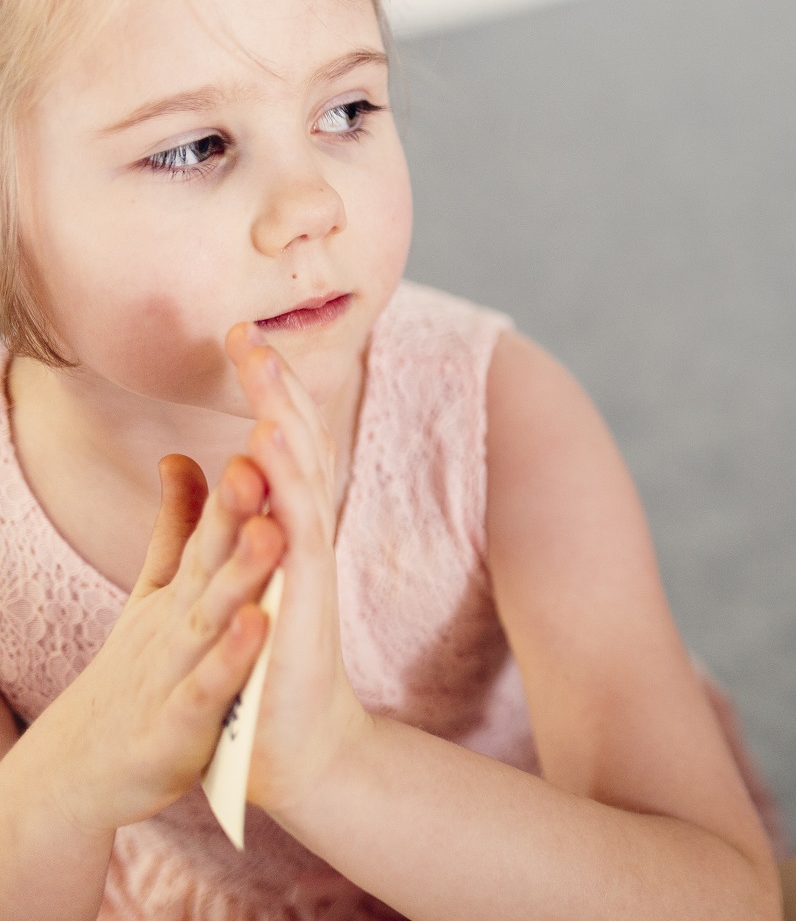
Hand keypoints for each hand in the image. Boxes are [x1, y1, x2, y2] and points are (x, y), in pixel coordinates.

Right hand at [22, 455, 280, 835]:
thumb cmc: (135, 677)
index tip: (270, 427)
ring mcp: (173, 674)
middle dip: (238, 509)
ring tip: (273, 529)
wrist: (76, 777)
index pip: (211, 530)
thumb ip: (173, 529)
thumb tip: (181, 455)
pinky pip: (208, 688)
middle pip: (210, 560)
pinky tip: (257, 626)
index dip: (242, 483)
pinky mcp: (176, 728)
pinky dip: (230, 658)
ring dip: (241, 574)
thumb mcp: (153, 597)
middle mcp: (176, 625)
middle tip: (264, 453)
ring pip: (211, 617)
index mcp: (180, 595)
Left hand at [221, 325, 372, 820]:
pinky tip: (273, 450)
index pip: (282, 443)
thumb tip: (203, 465)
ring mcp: (310, 564)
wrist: (297, 745)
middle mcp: (307, 536)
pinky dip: (288, 487)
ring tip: (266, 373)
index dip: (267, 388)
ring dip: (284, 421)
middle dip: (275, 387)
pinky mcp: (306, 597)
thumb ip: (226, 520)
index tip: (242, 337)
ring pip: (301, 477)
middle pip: (297, 445)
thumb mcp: (243, 580)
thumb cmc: (267, 667)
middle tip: (251, 332)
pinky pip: (299, 532)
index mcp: (290, 530)